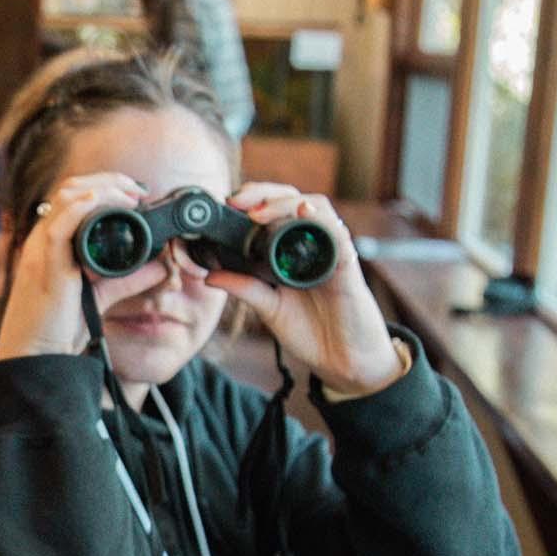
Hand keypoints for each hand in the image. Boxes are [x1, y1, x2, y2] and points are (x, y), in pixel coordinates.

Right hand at [0, 172, 170, 361]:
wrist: (36, 356)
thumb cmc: (58, 328)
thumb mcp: (99, 296)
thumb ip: (128, 280)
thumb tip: (160, 267)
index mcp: (50, 243)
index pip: (72, 198)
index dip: (104, 187)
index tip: (135, 194)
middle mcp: (42, 240)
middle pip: (70, 189)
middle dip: (107, 181)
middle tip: (138, 190)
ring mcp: (40, 250)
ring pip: (66, 198)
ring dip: (102, 189)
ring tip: (130, 195)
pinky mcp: (45, 265)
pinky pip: (60, 225)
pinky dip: (83, 207)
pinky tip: (105, 203)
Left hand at [207, 183, 404, 396]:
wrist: (343, 361)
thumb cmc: (311, 331)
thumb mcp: (269, 308)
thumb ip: (244, 288)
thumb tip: (209, 275)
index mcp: (290, 250)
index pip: (272, 211)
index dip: (250, 202)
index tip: (223, 206)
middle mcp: (311, 243)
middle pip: (291, 200)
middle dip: (262, 194)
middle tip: (235, 201)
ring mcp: (330, 250)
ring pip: (313, 206)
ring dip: (284, 204)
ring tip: (257, 213)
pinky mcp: (347, 262)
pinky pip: (337, 231)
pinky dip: (320, 218)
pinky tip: (303, 212)